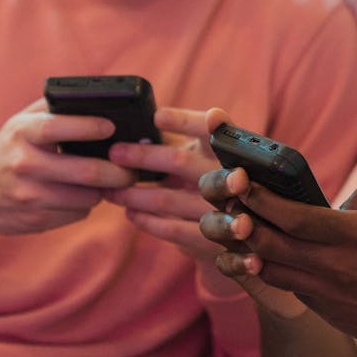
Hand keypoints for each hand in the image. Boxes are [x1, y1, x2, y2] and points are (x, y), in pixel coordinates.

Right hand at [0, 99, 135, 235]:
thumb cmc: (11, 146)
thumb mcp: (23, 121)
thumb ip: (56, 107)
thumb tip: (102, 98)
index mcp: (22, 132)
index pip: (58, 127)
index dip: (90, 127)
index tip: (112, 127)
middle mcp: (23, 164)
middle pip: (86, 172)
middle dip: (119, 171)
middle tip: (132, 168)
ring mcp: (28, 196)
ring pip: (87, 197)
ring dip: (104, 190)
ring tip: (109, 181)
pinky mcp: (34, 221)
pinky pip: (76, 214)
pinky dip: (85, 205)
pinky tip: (80, 195)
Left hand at [105, 107, 235, 269]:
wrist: (247, 232)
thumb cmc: (213, 180)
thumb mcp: (206, 158)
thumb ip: (177, 144)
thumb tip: (134, 130)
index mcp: (229, 150)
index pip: (207, 129)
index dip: (184, 121)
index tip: (157, 117)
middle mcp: (229, 177)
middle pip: (179, 162)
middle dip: (143, 157)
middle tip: (115, 153)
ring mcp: (222, 211)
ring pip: (166, 200)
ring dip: (133, 194)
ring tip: (109, 189)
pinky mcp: (213, 240)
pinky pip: (171, 230)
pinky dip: (147, 221)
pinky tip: (131, 212)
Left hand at [202, 173, 356, 356]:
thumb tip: (334, 201)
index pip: (295, 215)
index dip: (262, 198)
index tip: (242, 181)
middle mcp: (337, 266)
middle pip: (272, 242)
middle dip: (242, 220)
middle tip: (225, 202)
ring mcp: (330, 294)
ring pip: (273, 268)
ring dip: (248, 248)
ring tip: (231, 228)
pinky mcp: (329, 313)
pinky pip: (291, 287)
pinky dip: (270, 271)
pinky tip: (258, 257)